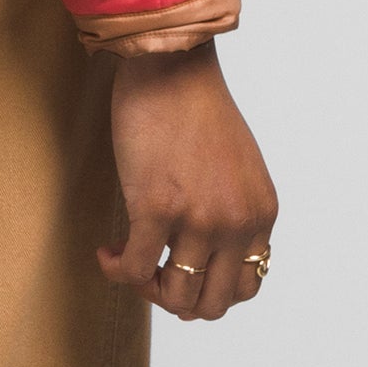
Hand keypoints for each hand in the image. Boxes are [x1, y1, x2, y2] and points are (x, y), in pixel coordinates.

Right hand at [98, 42, 277, 321]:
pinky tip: (107, 251)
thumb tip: (203, 256)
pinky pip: (135, 271)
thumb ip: (233, 209)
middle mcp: (236, 222)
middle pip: (212, 304)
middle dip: (177, 298)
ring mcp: (197, 219)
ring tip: (129, 259)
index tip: (181, 267)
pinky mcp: (155, 209)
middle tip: (153, 271)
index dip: (209, 288)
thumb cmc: (195, 104)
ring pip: (175, 297)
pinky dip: (117, 270)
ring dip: (147, 288)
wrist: (170, 62)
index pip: (245, 286)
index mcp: (260, 212)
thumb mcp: (238, 166)